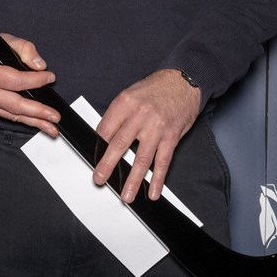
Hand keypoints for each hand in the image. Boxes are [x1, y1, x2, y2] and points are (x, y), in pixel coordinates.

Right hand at [0, 36, 59, 135]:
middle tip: (55, 116)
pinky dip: (23, 119)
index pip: (14, 80)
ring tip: (52, 127)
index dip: (34, 81)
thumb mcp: (3, 39)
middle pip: (14, 104)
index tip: (50, 77)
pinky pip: (6, 115)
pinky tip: (37, 122)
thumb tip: (39, 65)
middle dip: (37, 111)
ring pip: (12, 114)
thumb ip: (24, 48)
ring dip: (34, 121)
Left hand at [92, 69, 199, 202]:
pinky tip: (152, 191)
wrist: (182, 81)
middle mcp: (140, 115)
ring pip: (142, 158)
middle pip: (119, 145)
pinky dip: (157, 179)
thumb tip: (105, 138)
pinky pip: (163, 161)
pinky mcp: (171, 136)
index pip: (105, 129)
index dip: (98, 147)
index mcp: (125, 103)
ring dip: (133, 179)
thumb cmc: (156, 88)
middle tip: (100, 179)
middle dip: (108, 165)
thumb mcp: (131, 94)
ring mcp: (157, 127)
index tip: (93, 159)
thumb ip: (119, 115)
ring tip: (127, 195)